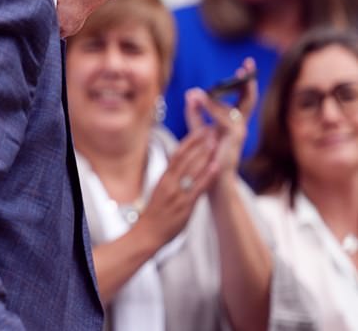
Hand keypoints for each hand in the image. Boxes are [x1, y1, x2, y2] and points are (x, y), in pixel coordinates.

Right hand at [136, 128, 216, 246]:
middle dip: (199, 143)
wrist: (147, 233)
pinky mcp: (185, 206)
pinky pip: (198, 188)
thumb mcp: (160, 190)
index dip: (190, 141)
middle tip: (211, 130)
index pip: (177, 154)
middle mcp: (170, 183)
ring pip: (192, 169)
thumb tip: (180, 166)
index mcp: (164, 178)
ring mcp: (177, 194)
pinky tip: (215, 166)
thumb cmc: (155, 214)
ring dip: (205, 154)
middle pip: (185, 158)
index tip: (201, 131)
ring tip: (216, 141)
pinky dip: (207, 176)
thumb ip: (171, 179)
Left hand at [184, 58, 256, 177]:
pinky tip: (199, 100)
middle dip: (248, 81)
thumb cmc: (207, 155)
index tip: (246, 65)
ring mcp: (239, 132)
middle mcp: (240, 125)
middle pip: (249, 99)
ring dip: (214, 98)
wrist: (212, 179)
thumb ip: (195, 112)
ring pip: (231, 108)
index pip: (243, 97)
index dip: (245, 81)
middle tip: (247, 65)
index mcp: (234, 121)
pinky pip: (223, 121)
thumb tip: (191, 92)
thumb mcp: (198, 129)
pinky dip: (211, 110)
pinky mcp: (234, 140)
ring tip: (197, 92)